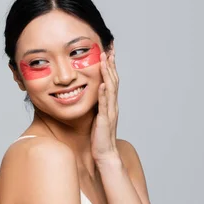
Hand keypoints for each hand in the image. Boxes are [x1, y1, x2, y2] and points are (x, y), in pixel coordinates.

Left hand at [91, 49, 120, 163]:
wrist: (105, 153)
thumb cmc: (99, 136)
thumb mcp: (96, 116)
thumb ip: (96, 105)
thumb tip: (90, 95)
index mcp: (110, 104)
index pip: (111, 81)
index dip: (110, 67)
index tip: (108, 53)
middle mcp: (112, 105)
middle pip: (113, 80)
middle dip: (111, 64)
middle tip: (109, 49)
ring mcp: (110, 112)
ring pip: (111, 89)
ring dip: (107, 74)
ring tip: (104, 60)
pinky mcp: (105, 120)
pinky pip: (105, 105)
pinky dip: (104, 94)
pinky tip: (103, 84)